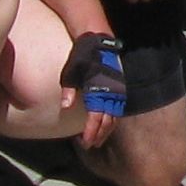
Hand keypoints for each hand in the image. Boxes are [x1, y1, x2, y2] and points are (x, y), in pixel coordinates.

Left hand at [61, 33, 126, 148]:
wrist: (99, 40)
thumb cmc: (81, 56)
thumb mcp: (70, 72)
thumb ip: (69, 90)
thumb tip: (65, 106)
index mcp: (98, 89)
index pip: (96, 117)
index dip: (91, 131)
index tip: (85, 143)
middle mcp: (110, 91)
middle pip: (107, 120)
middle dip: (99, 134)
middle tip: (90, 146)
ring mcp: (117, 89)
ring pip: (115, 115)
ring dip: (107, 129)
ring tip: (99, 140)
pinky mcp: (119, 86)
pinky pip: (118, 107)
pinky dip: (112, 119)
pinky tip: (107, 124)